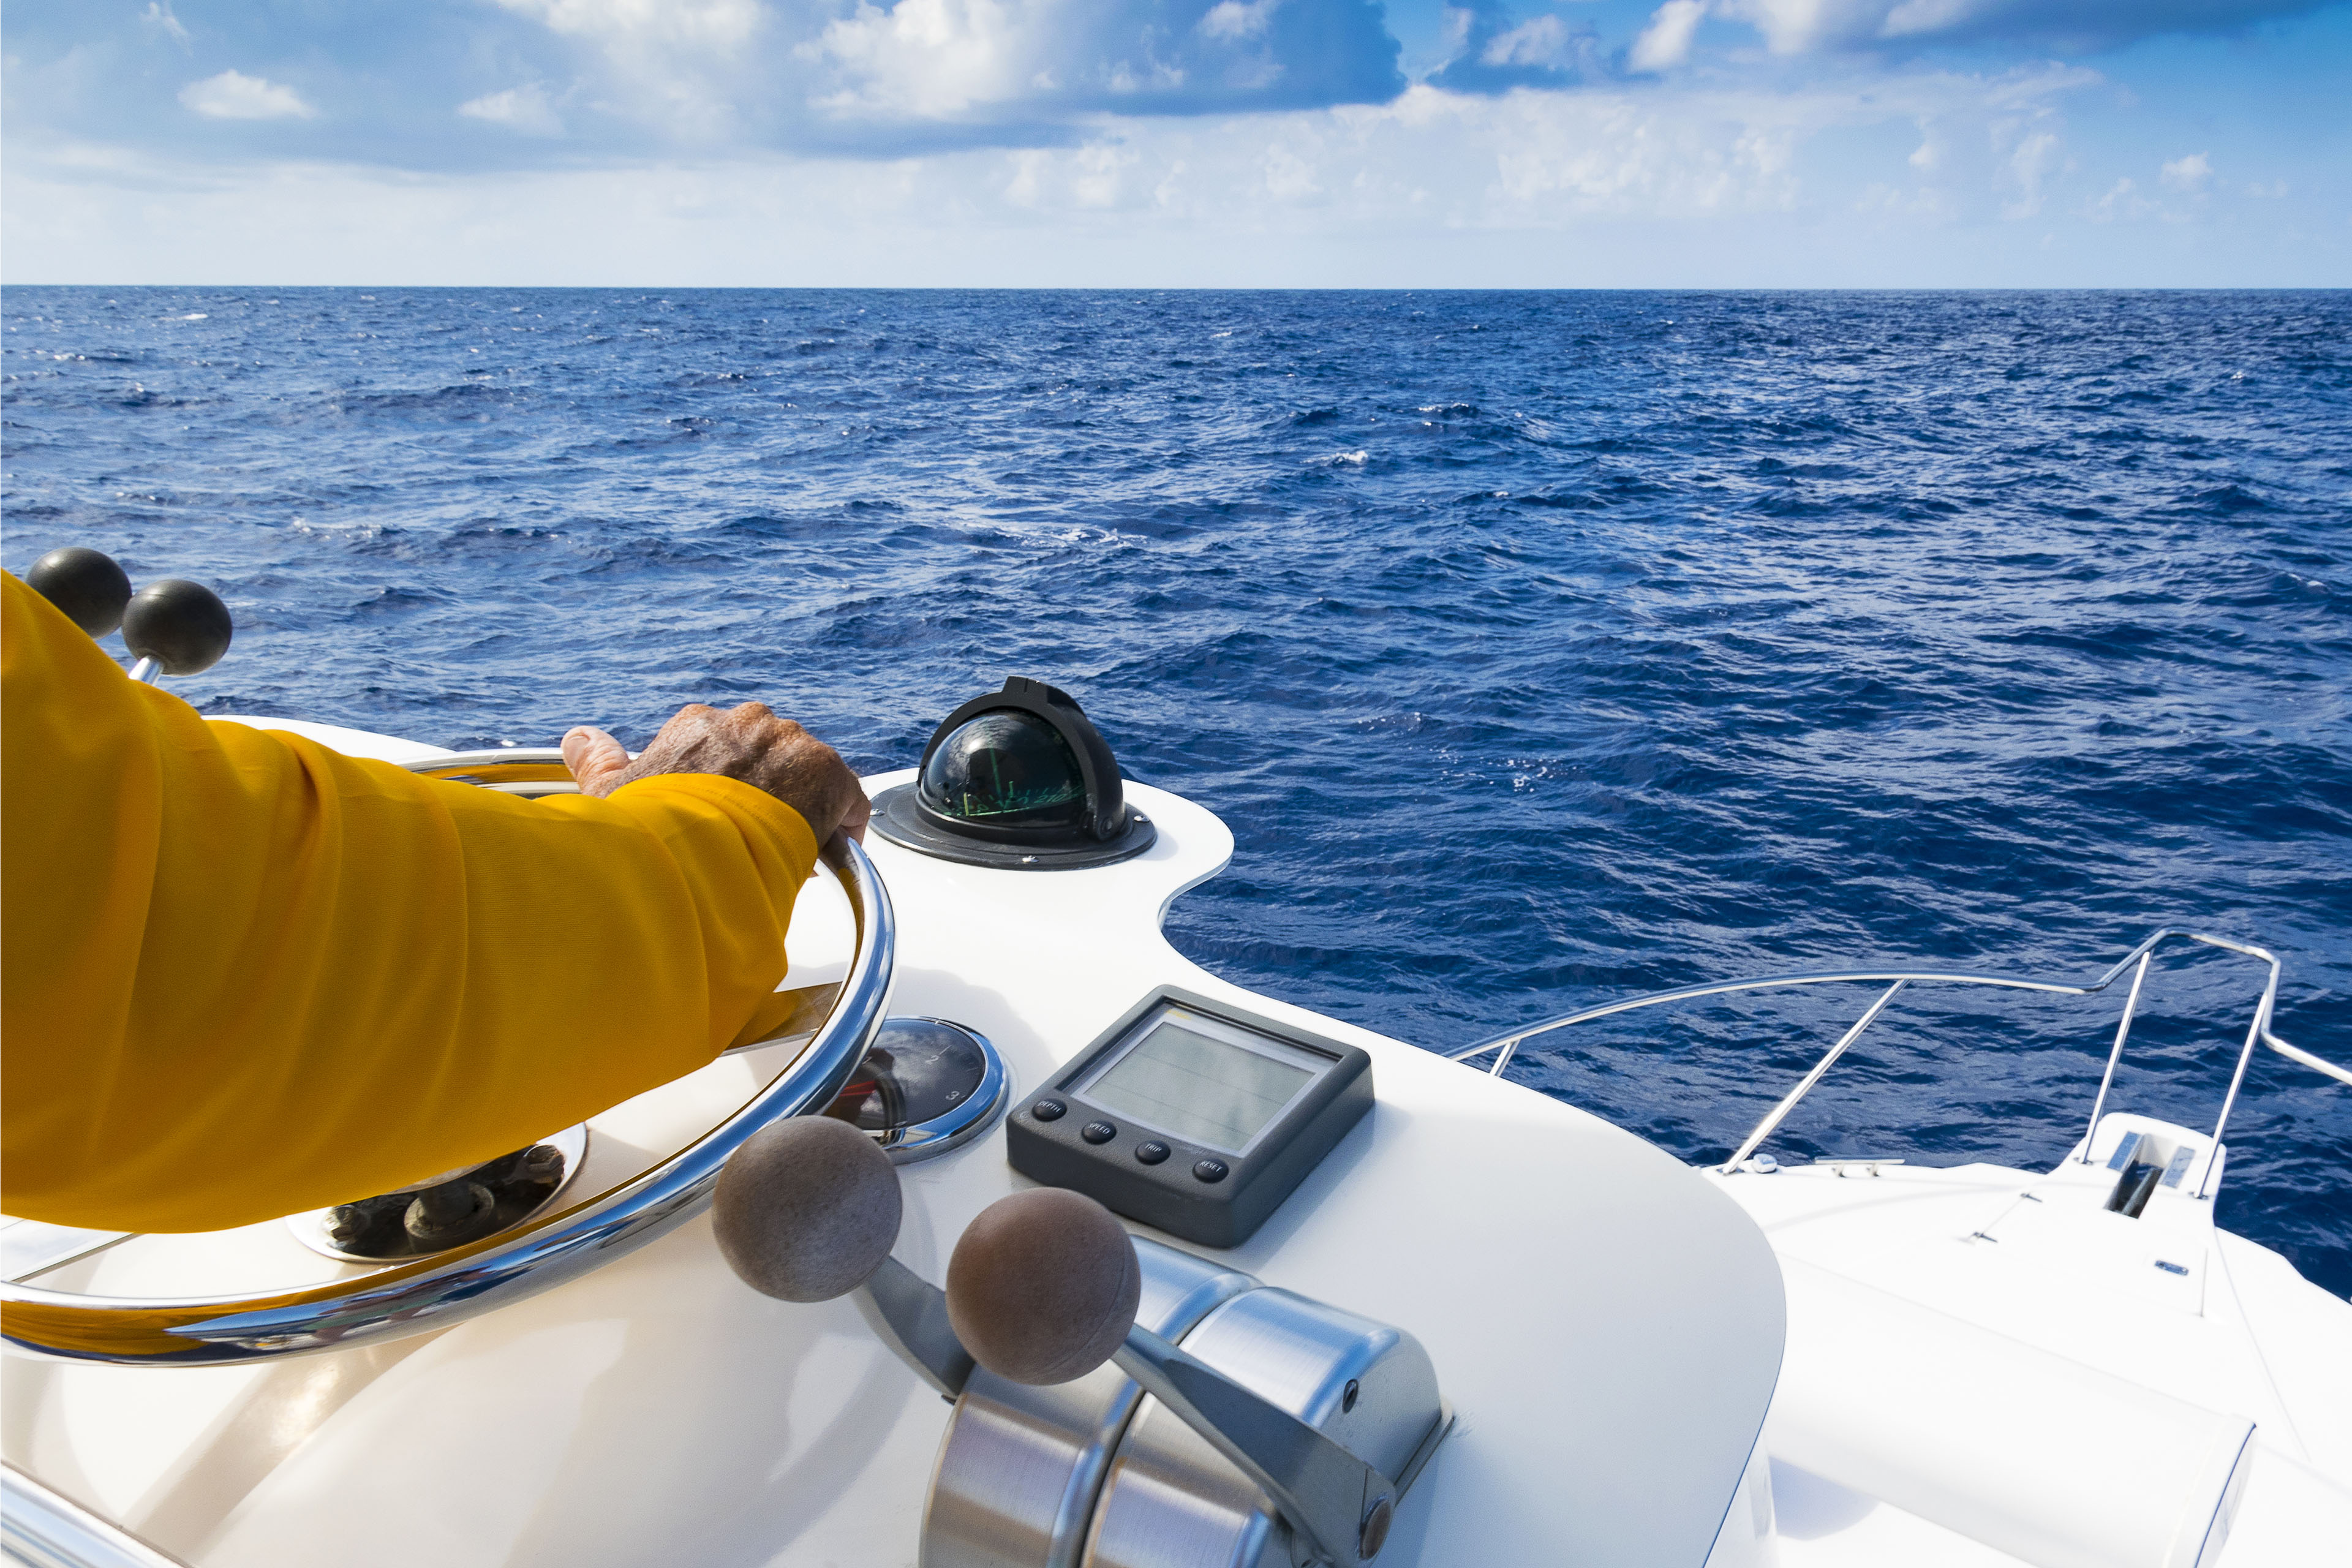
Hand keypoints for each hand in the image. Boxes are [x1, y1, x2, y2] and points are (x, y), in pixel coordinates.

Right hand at [562, 704, 870, 844]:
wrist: (692, 851)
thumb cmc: (647, 830)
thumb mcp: (608, 795)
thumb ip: (597, 761)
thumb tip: (578, 737)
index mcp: (698, 725)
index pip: (725, 748)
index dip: (730, 788)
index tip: (727, 819)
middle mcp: (746, 723)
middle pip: (770, 757)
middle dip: (768, 794)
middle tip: (758, 839)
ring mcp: (789, 743)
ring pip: (807, 774)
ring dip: (802, 807)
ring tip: (790, 849)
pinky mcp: (826, 771)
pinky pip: (847, 795)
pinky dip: (844, 821)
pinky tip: (831, 848)